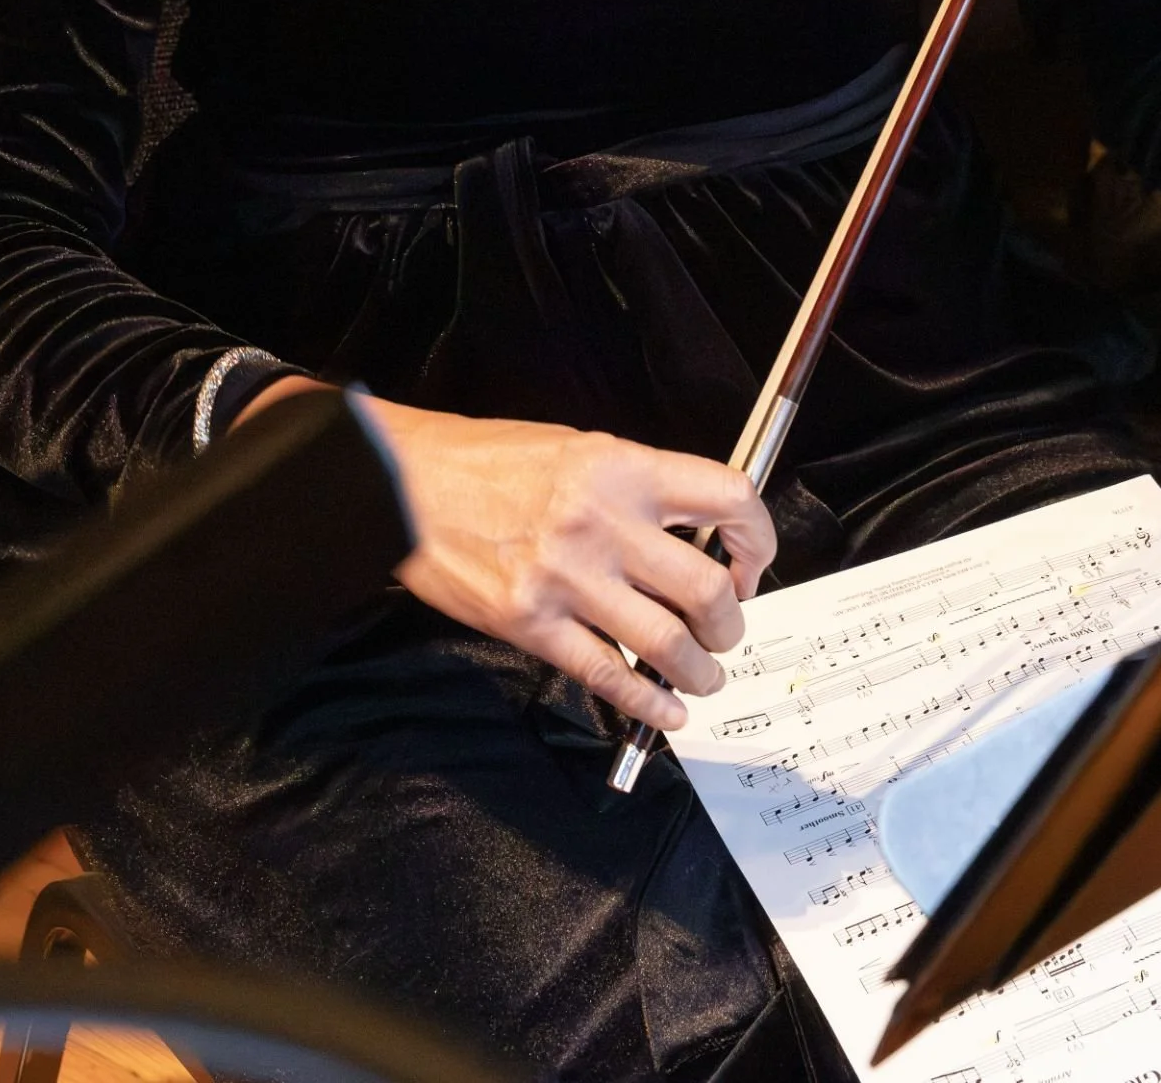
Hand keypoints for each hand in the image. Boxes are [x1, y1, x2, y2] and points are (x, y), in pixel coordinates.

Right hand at [234, 376, 772, 726]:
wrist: (403, 482)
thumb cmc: (492, 459)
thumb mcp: (580, 448)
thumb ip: (639, 488)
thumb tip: (696, 534)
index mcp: (622, 466)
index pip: (726, 497)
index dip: (757, 539)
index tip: (749, 564)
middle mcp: (603, 521)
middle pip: (707, 589)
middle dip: (731, 623)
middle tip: (726, 631)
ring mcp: (566, 578)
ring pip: (667, 644)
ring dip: (700, 671)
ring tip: (704, 676)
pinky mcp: (531, 624)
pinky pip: (608, 676)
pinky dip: (649, 703)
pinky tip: (666, 712)